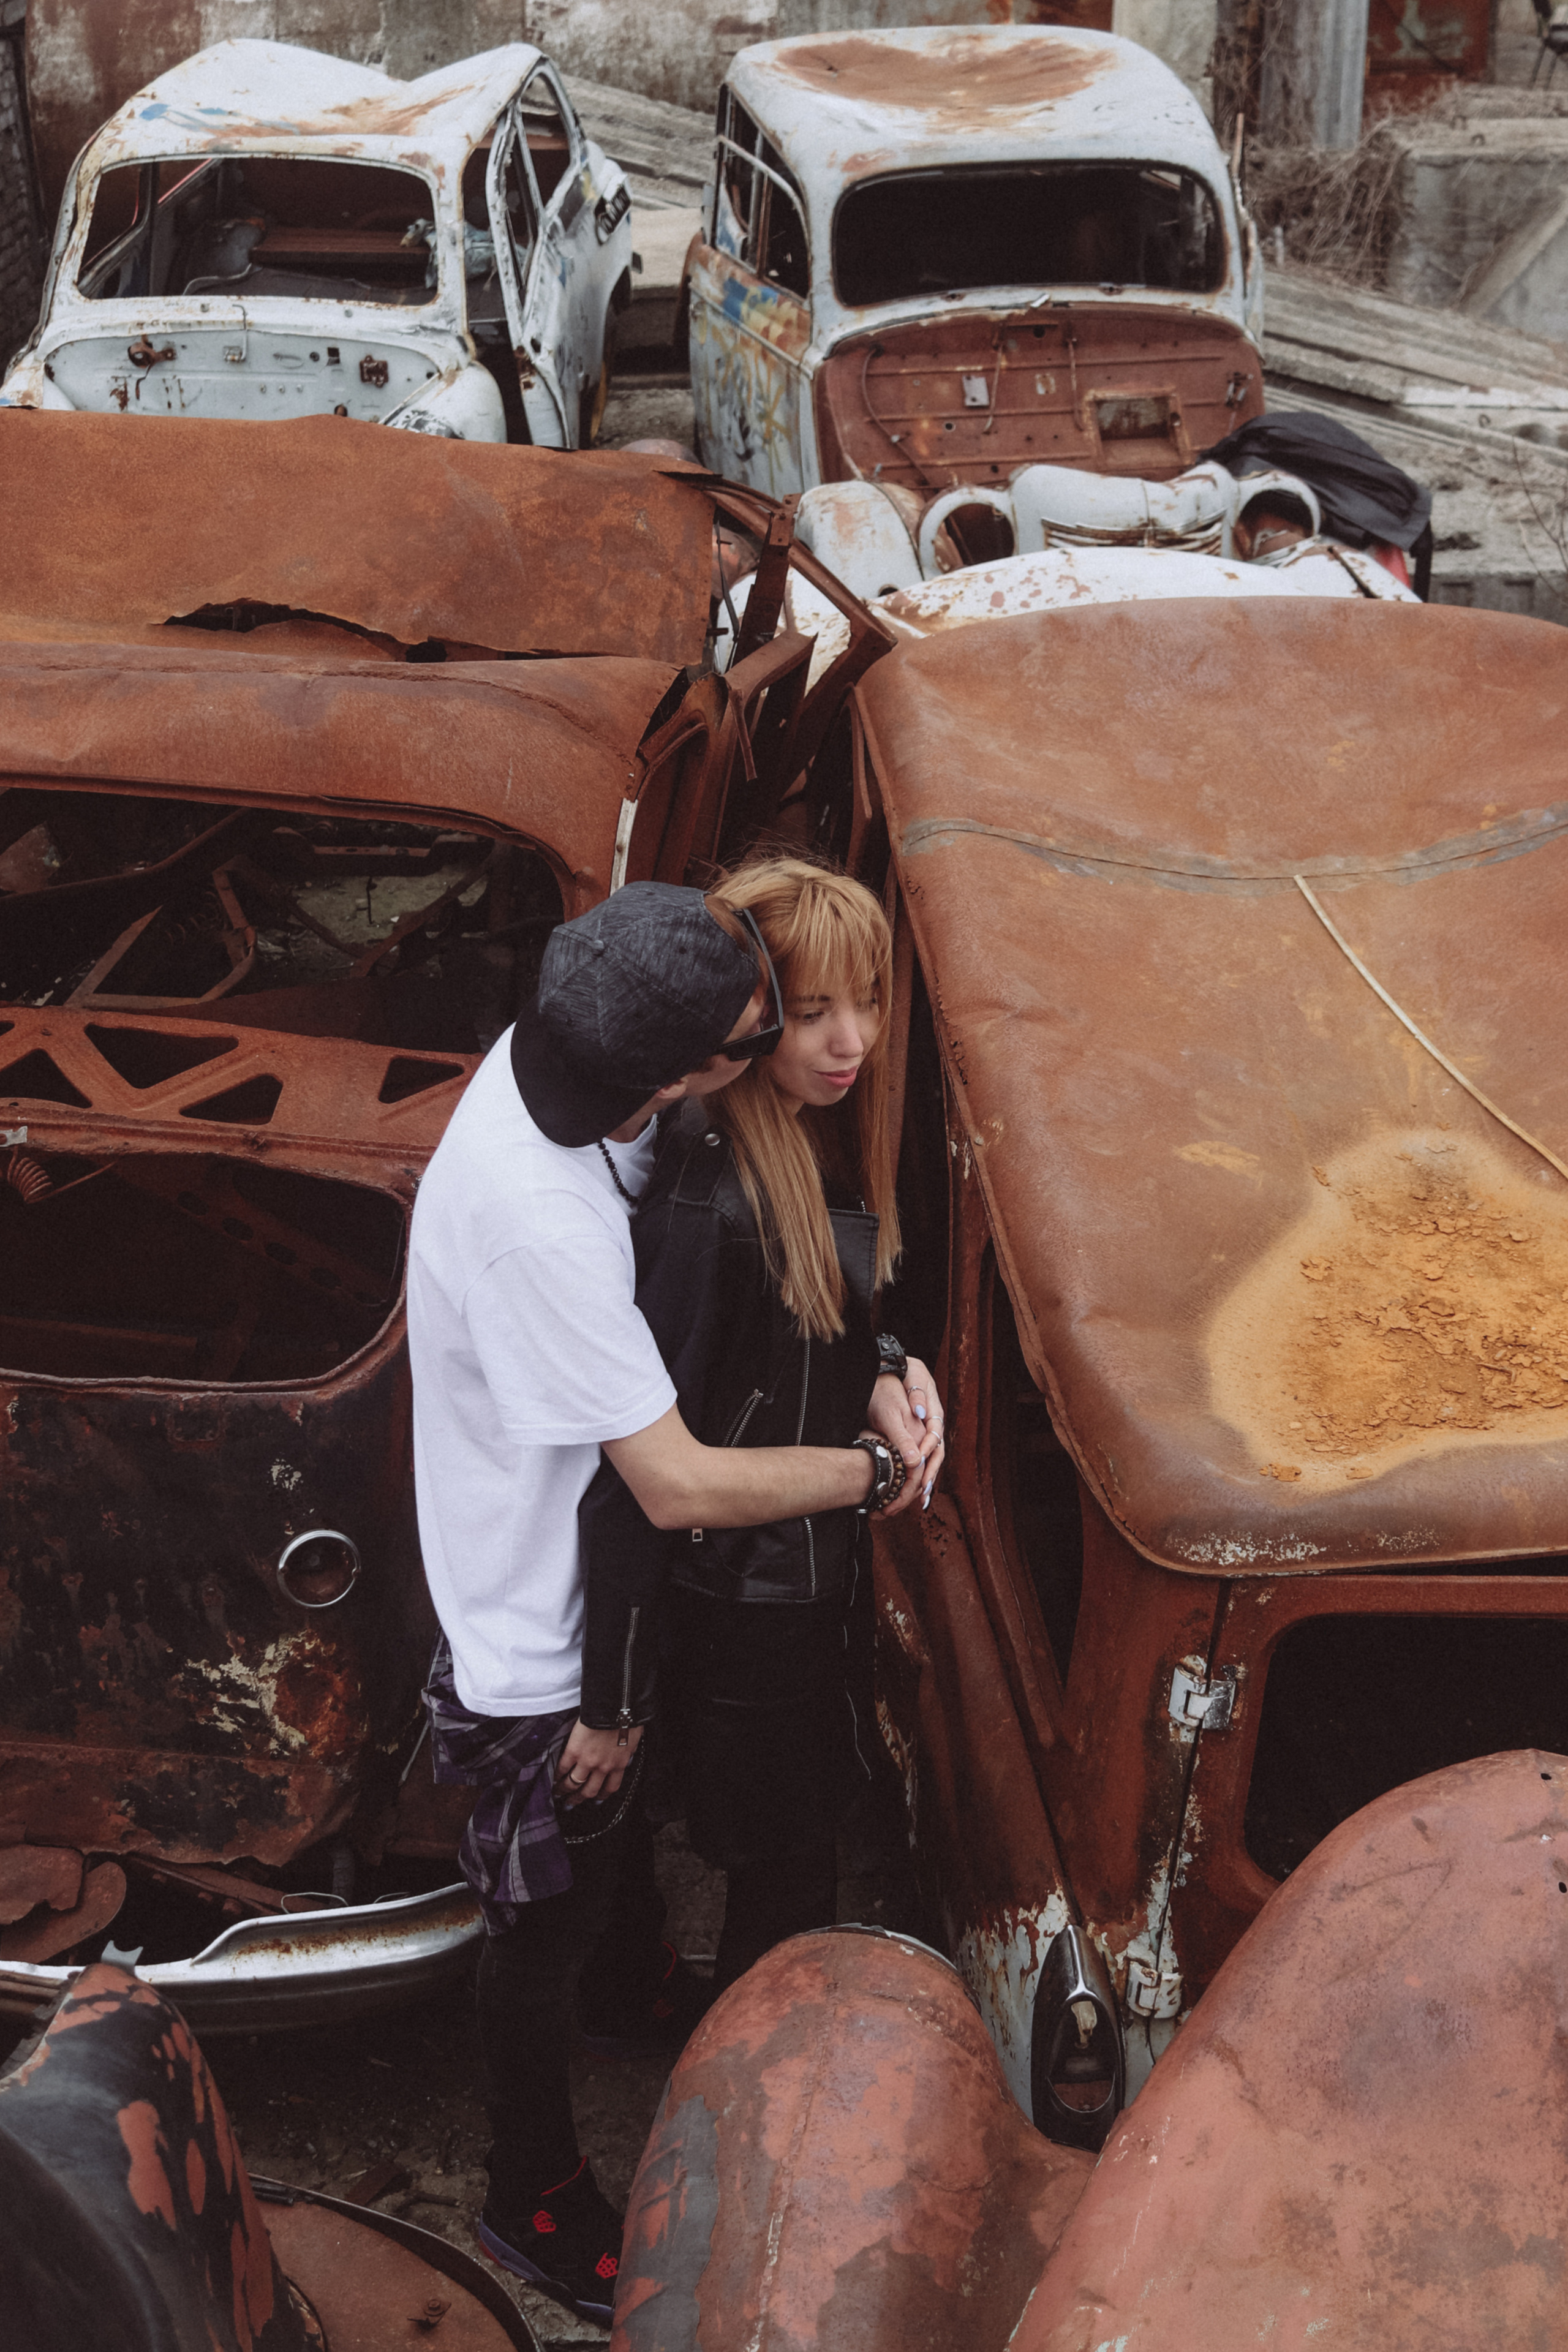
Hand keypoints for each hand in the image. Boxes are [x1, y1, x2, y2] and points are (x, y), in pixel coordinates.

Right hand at [555, 1719, 642, 1805]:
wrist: (616, 1706)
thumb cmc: (628, 1719)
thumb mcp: (633, 1740)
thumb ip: (627, 1752)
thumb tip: (627, 1754)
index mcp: (619, 1764)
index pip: (610, 1787)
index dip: (601, 1796)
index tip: (595, 1799)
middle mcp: (603, 1767)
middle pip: (590, 1791)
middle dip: (579, 1799)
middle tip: (571, 1804)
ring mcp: (587, 1761)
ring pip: (574, 1783)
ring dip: (564, 1791)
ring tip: (558, 1794)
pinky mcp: (574, 1751)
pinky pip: (563, 1768)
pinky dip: (557, 1775)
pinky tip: (553, 1779)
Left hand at [867, 1359, 945, 1516]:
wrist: (896, 1371)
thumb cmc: (904, 1375)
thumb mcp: (912, 1381)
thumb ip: (917, 1396)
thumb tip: (922, 1413)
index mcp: (934, 1413)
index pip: (935, 1435)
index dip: (928, 1450)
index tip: (919, 1464)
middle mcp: (932, 1426)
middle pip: (937, 1453)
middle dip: (930, 1473)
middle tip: (922, 1491)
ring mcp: (925, 1434)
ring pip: (930, 1461)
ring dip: (926, 1480)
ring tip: (919, 1501)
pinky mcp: (917, 1440)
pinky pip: (920, 1461)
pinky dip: (917, 1476)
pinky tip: (912, 1492)